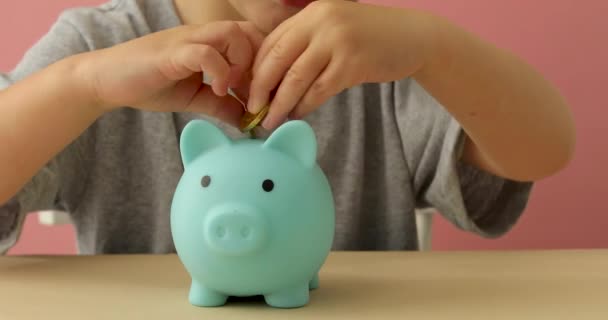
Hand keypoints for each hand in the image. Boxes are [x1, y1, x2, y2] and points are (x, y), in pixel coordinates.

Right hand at [83, 21, 263, 125]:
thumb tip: (249, 122)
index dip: (264, 65)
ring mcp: (187, 41)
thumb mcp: (196, 99)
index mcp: (211, 44)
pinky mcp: (172, 52)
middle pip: (250, 30)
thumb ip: (223, 106)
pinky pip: (205, 51)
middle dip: (261, 63)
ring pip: (232, 33)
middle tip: (254, 94)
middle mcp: (202, 36)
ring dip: (243, 64)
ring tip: (236, 91)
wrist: (106, 81)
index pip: (253, 39)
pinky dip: (220, 71)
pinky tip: (219, 90)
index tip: (261, 96)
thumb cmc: (149, 84)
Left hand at [246, 0, 434, 128]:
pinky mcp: (352, 63)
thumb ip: (306, 45)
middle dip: (260, 89)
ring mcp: (337, 41)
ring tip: (270, 121)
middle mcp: (321, 22)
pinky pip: (319, 91)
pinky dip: (305, 106)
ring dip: (280, 104)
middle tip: (252, 111)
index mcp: (311, 13)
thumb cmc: (370, 37)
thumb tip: (273, 80)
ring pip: (295, 79)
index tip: (249, 92)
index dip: (256, 70)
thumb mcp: (333, 29)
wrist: (413, 37)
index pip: (271, 43)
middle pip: (277, 60)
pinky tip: (298, 115)